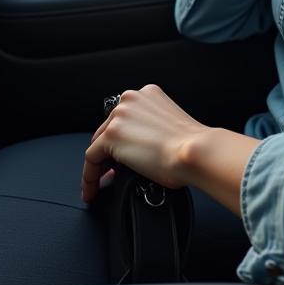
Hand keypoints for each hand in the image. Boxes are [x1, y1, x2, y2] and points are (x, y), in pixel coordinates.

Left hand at [80, 84, 207, 204]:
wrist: (193, 152)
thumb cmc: (191, 146)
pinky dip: (90, 177)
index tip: (121, 157)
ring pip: (99, 144)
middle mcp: (131, 99)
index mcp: (149, 94)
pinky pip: (91, 159)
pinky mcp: (111, 135)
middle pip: (109, 129)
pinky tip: (93, 190)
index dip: (121, 141)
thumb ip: (154, 128)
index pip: (126, 119)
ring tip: (100, 185)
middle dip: (109, 153)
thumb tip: (145, 148)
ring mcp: (120, 115)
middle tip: (110, 175)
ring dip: (100, 165)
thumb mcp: (171, 125)